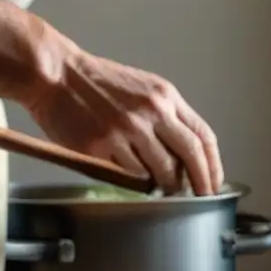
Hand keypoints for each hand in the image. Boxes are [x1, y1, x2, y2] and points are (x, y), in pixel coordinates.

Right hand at [24, 47, 222, 194]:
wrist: (56, 74)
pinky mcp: (101, 145)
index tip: (214, 181)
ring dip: (165, 184)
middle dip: (201, 181)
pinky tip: (133, 178)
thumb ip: (167, 116)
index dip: (213, 163)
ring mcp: (126, 129)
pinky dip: (135, 180)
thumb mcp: (145, 88)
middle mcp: (151, 112)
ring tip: (163, 189)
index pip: (202, 135)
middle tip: (202, 196)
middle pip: (190, 154)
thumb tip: (186, 154)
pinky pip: (128, 173)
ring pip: (160, 169)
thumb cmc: (99, 82)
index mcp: (166, 96)